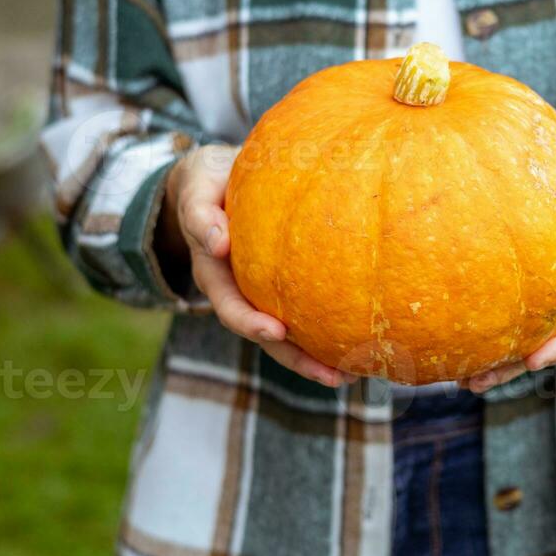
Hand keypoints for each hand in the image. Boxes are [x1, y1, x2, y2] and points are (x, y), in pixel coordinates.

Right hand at [160, 144, 351, 388]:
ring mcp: (259, 292)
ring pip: (287, 335)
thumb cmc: (207, 181)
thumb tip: (219, 243)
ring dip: (316, 358)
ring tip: (352, 376)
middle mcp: (237, 291)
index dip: (251, 322)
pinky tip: (358, 340)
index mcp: (213, 272)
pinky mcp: (281, 286)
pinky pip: (303, 312)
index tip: (277, 332)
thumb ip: (201, 215)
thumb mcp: (197, 189)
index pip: (230, 306)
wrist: (214, 179)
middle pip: (265, 335)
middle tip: (333, 376)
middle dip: (297, 359)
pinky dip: (326, 330)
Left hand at [461, 130, 555, 392]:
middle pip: (544, 335)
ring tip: (458, 376)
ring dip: (494, 352)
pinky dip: (486, 313)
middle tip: (473, 384)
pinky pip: (511, 295)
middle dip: (511, 364)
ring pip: (524, 323)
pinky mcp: (537, 264)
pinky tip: (453, 324)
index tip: (533, 363)